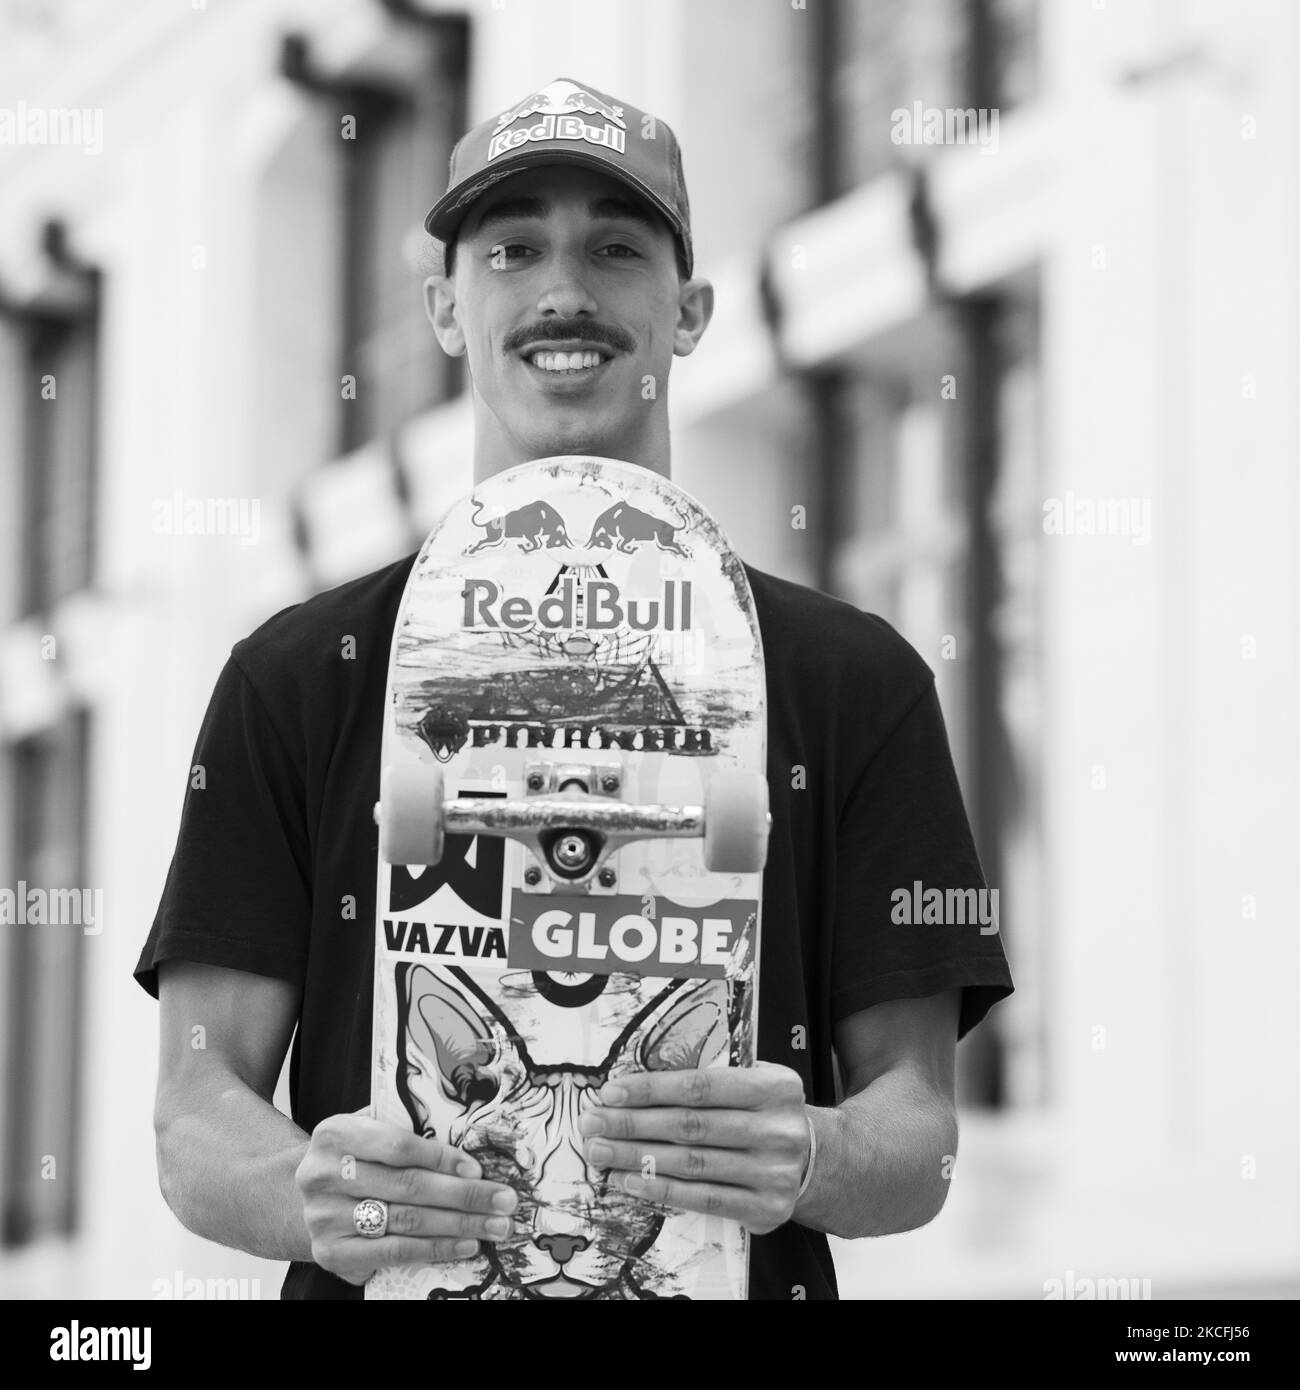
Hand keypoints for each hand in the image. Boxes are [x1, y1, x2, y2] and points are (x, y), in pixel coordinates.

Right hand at [295, 1111, 518, 1284]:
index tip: (478, 1169)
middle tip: (504, 1201)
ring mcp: (325, 1218)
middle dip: (464, 1195)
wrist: (304, 1197)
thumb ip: (407, 1130)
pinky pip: (393, 1252)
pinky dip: (434, 1249)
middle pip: (408, 1186)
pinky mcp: (332, 1253)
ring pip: (406, 1222)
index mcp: (335, 1133)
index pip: (398, 1146)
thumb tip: (471, 1146)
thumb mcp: (370, 1130)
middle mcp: (323, 1175)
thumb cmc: (355, 1158)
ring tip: (494, 1226)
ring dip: (459, 1225)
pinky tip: (464, 1244)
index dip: (442, 1158)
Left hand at [577, 1063, 810, 1234]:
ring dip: (638, 1158)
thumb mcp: (757, 1081)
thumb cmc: (768, 1113)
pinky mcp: (765, 1209)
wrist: (820, 1160)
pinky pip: (702, 1199)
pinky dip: (661, 1189)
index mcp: (775, 1087)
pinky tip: (631, 1181)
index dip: (652, 1089)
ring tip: (602, 1151)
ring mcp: (773, 1173)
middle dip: (633, 1124)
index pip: (701, 1086)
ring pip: (691, 1165)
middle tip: (593, 1123)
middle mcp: (777, 1130)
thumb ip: (713, 1078)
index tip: (612, 1092)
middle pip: (690, 1127)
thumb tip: (640, 1085)